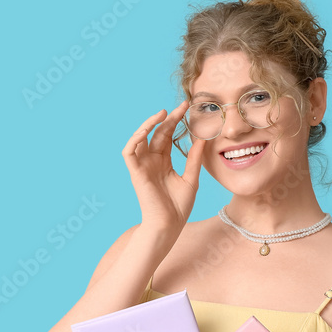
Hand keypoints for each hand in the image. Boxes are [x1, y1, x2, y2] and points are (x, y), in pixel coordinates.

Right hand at [121, 101, 207, 236]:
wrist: (169, 225)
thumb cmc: (179, 207)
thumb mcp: (191, 178)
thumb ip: (194, 158)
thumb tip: (203, 139)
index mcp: (164, 162)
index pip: (167, 136)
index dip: (176, 121)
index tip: (187, 108)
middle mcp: (151, 161)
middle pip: (157, 133)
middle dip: (168, 119)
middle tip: (182, 106)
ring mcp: (142, 166)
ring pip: (140, 138)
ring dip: (149, 124)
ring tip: (163, 113)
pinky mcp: (135, 172)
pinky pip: (129, 151)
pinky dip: (135, 138)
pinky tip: (146, 129)